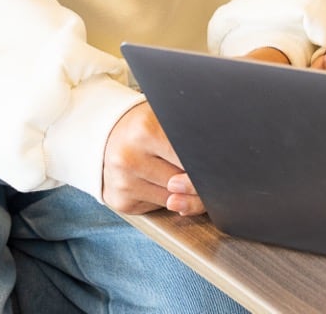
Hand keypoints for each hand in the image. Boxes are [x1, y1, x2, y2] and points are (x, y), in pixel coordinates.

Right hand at [101, 102, 205, 216]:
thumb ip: (191, 135)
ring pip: (174, 200)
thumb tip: (218, 166)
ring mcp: (122, 183)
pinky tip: (160, 181)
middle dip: (198, 183)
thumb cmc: (147, 125)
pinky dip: (167, 198)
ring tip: (177, 173)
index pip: (189, 160)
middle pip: (182, 184)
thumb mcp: (167, 119)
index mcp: (145, 131)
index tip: (216, 167)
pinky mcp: (120, 201)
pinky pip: (159, 207)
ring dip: (183, 193)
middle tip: (203, 173)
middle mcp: (129, 158)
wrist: (107, 134)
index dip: (206, 166)